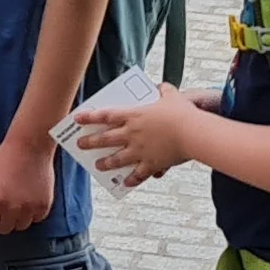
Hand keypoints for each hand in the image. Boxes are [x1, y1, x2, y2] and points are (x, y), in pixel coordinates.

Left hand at [0, 137, 59, 233]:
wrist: (30, 147)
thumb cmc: (3, 159)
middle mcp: (11, 209)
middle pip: (3, 229)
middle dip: (0, 221)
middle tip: (2, 206)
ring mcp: (29, 209)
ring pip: (20, 227)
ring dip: (16, 219)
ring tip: (16, 203)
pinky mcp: (44, 206)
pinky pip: (36, 220)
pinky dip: (31, 214)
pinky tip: (28, 201)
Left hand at [66, 84, 207, 187]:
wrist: (193, 134)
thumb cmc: (183, 114)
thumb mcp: (172, 96)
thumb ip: (164, 91)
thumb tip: (162, 86)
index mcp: (133, 115)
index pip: (105, 116)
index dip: (89, 117)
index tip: (77, 119)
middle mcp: (132, 134)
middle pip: (105, 139)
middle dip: (90, 142)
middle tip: (80, 145)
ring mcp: (139, 150)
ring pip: (117, 159)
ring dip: (106, 163)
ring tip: (98, 165)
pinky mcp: (151, 164)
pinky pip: (138, 174)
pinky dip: (131, 179)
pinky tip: (125, 183)